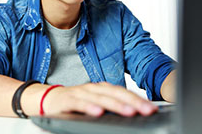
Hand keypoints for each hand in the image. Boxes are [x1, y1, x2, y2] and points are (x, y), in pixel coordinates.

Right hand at [42, 82, 157, 116]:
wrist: (48, 98)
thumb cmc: (74, 102)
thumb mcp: (94, 104)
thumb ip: (110, 106)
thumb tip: (132, 113)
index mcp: (100, 89)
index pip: (122, 92)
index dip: (137, 99)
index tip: (152, 109)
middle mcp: (92, 88)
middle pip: (114, 93)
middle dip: (132, 101)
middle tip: (147, 110)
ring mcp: (80, 93)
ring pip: (99, 98)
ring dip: (115, 105)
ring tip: (129, 112)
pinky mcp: (67, 100)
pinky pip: (79, 104)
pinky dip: (89, 107)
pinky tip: (98, 113)